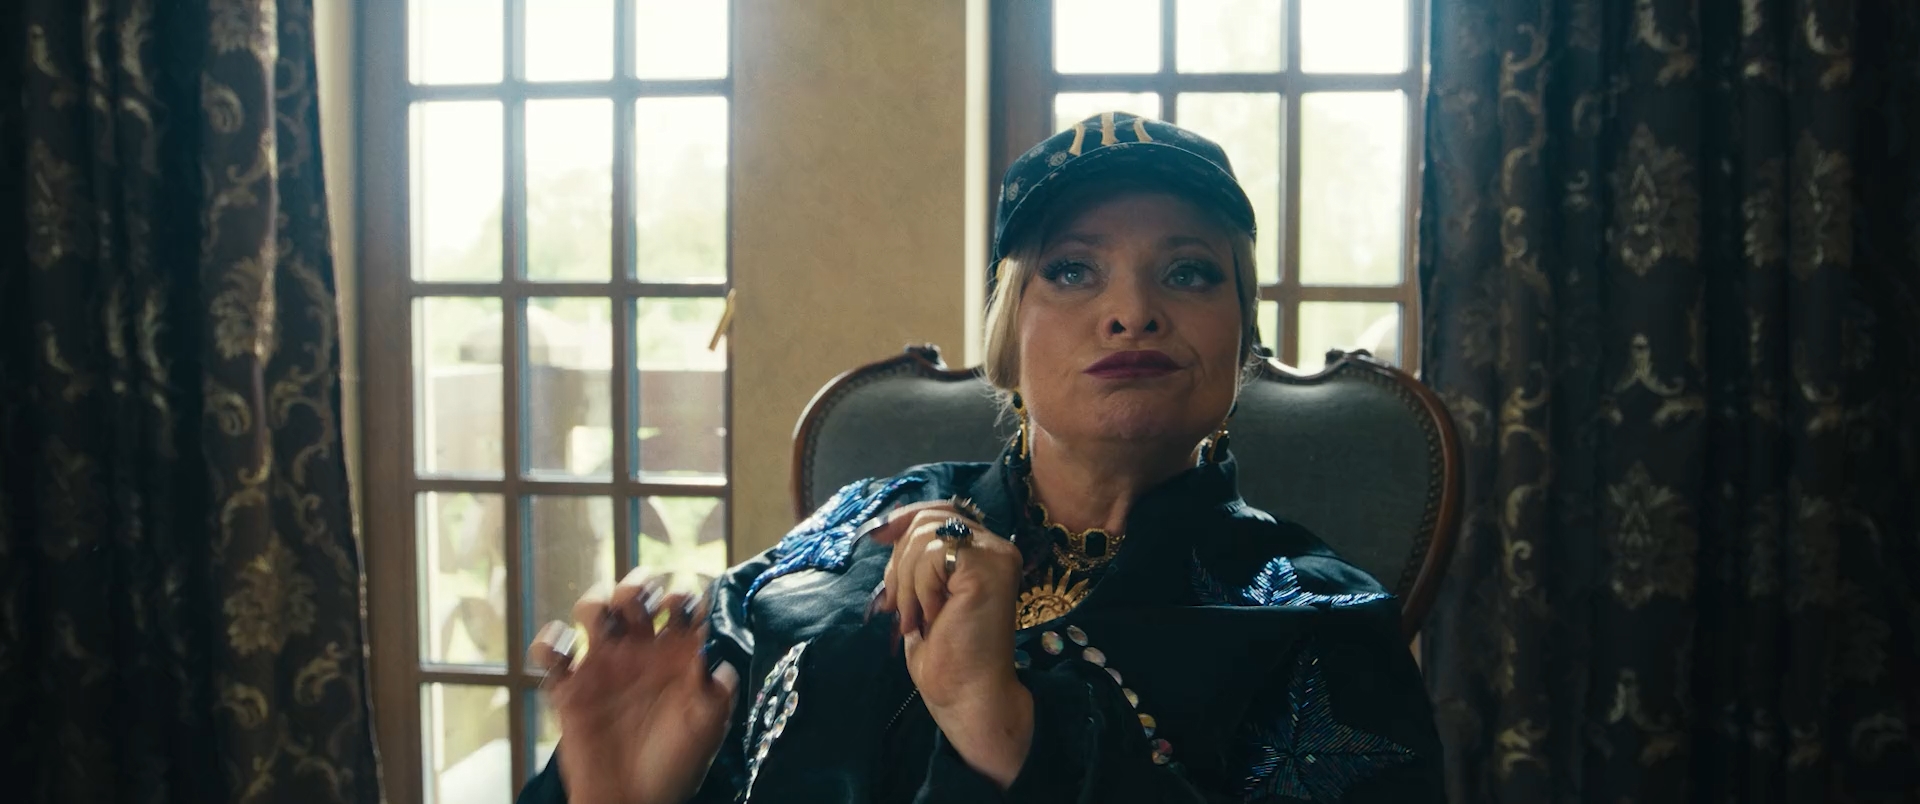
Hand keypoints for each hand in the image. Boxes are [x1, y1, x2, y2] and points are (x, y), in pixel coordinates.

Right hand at [530, 570, 739, 803]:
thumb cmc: (674, 767)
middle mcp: (639, 653)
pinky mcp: (569, 689)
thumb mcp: (705, 730)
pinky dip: (548, 642)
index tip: (679, 605)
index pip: (679, 607)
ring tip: (599, 619)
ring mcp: (603, 667)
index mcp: (675, 655)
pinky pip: (551, 654)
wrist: (631, 802)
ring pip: (592, 612)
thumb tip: (721, 663)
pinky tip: (561, 650)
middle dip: (635, 585)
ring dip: (593, 601)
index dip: (680, 596)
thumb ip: (716, 694)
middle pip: (634, 598)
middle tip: (640, 600)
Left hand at [872, 503, 1033, 787]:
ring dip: (907, 582)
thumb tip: (883, 529)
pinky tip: (931, 618)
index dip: (904, 519)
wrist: (966, 695)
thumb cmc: (946, 654)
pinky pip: (932, 555)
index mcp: (984, 552)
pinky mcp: (988, 568)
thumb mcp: (921, 594)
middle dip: (900, 561)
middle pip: (928, 518)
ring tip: (918, 619)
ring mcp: (996, 555)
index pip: (940, 511)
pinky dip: (919, 589)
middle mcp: (997, 547)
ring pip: (925, 536)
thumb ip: (916, 559)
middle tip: (900, 606)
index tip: (876, 538)